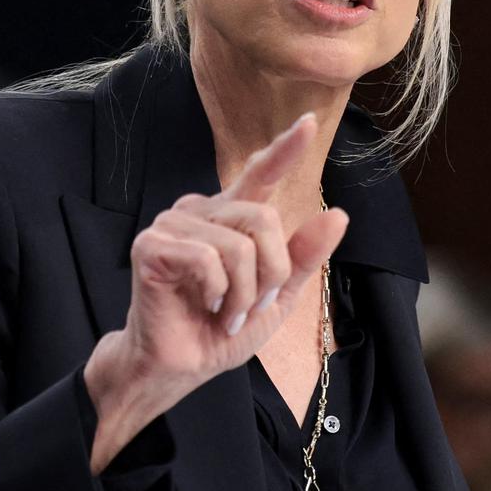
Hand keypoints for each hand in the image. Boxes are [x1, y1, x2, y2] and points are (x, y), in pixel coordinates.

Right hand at [82, 113, 347, 471]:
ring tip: (223, 312)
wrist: (182, 367)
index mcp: (229, 218)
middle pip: (263, 220)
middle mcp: (200, 210)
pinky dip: (216, 292)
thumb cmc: (220, 330)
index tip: (308, 122)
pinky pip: (208, 258)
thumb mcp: (277, 297)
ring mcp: (173, 224)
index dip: (284, 149)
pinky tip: (203, 306)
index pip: (260, 175)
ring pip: (239, 244)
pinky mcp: (151, 245)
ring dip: (242, 292)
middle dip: (269, 275)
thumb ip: (303, 257)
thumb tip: (338, 215)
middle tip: (249, 307)